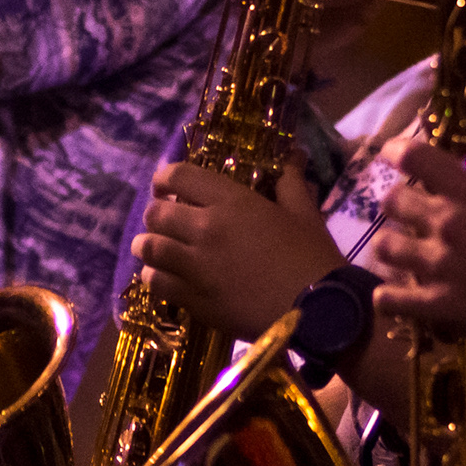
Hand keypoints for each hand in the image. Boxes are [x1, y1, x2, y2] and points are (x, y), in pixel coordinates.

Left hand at [134, 157, 344, 339]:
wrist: (317, 311)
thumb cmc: (313, 257)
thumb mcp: (304, 213)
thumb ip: (290, 182)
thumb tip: (294, 155)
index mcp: (232, 201)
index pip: (179, 176)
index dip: (164, 178)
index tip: (164, 185)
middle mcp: (206, 228)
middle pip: (156, 213)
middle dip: (156, 214)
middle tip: (164, 221)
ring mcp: (196, 266)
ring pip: (149, 248)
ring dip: (148, 246)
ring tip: (154, 249)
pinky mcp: (194, 299)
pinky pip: (156, 283)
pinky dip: (153, 277)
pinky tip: (161, 278)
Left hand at [372, 103, 465, 352]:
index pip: (414, 157)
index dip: (397, 151)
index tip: (394, 153)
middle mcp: (445, 225)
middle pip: (392, 201)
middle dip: (397, 200)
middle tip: (411, 207)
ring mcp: (436, 268)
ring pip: (384, 248)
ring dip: (391, 244)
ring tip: (405, 248)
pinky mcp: (436, 307)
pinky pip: (390, 299)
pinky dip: (389, 295)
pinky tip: (398, 294)